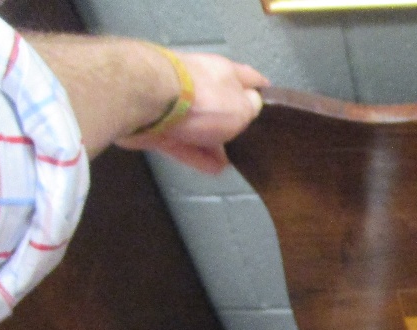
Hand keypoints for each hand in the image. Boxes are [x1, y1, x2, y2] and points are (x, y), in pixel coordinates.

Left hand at [118, 52, 268, 174]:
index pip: (249, 78)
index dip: (261, 89)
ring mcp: (176, 101)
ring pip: (199, 125)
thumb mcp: (242, 109)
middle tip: (246, 141)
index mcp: (223, 72)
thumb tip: (252, 105)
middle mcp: (199, 81)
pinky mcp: (157, 123)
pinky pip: (182, 142)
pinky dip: (196, 156)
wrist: (147, 100)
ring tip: (229, 162)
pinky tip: (211, 169)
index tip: (268, 99)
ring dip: (214, 143)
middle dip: (232, 121)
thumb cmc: (201, 99)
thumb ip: (250, 109)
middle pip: (220, 102)